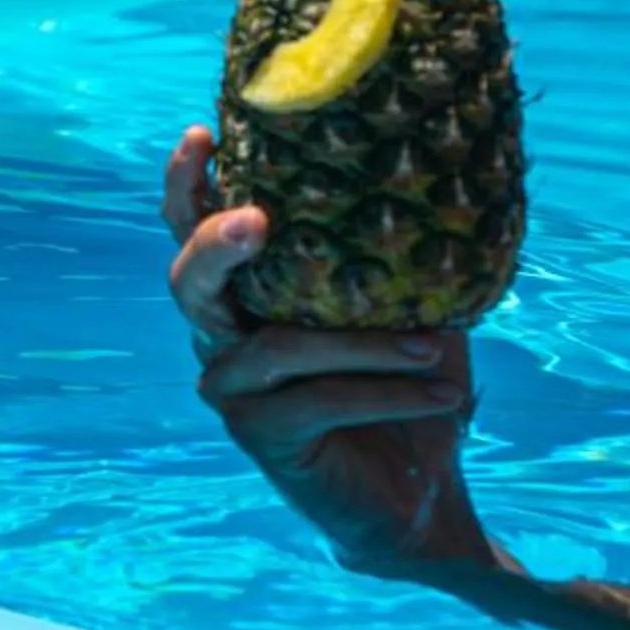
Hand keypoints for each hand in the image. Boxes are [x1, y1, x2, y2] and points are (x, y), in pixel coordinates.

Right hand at [164, 126, 495, 570]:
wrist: (416, 497)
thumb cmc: (407, 393)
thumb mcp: (405, 315)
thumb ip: (391, 264)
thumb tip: (428, 190)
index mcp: (245, 297)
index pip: (192, 231)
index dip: (188, 184)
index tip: (203, 132)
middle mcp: (221, 339)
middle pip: (188, 282)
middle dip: (214, 244)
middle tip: (257, 219)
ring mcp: (231, 391)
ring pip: (274, 346)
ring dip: (361, 344)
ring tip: (432, 345)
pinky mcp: (259, 437)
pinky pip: (315, 400)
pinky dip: (383, 393)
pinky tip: (442, 393)